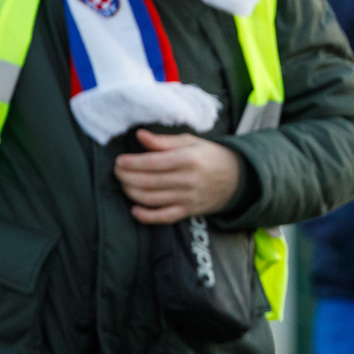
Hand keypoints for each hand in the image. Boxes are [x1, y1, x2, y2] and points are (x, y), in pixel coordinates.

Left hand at [113, 128, 241, 223]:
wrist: (237, 178)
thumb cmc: (210, 156)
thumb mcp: (191, 142)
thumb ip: (164, 141)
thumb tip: (140, 136)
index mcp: (189, 158)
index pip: (153, 162)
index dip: (132, 163)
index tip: (119, 160)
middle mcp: (188, 179)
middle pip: (149, 181)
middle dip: (127, 177)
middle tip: (117, 171)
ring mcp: (188, 197)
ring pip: (152, 199)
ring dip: (132, 193)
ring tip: (123, 184)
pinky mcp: (189, 211)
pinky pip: (164, 217)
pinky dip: (147, 216)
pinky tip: (134, 210)